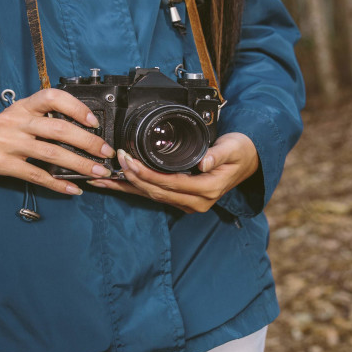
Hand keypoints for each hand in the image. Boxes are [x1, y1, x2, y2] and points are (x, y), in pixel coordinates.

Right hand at [0, 88, 116, 193]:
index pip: (52, 97)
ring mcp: (7, 142)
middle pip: (58, 129)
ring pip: (51, 153)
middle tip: (106, 152)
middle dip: (88, 142)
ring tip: (97, 172)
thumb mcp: (19, 118)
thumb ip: (43, 120)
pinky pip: (37, 175)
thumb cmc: (1, 134)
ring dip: (79, 164)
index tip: (94, 121)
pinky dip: (58, 184)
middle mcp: (14, 121)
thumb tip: (83, 131)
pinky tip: (73, 189)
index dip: (75, 107)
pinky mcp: (2, 163)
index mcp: (22, 106)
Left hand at [87, 132, 259, 212]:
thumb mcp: (234, 148)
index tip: (130, 160)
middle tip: (115, 161)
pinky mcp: (180, 199)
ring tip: (104, 177)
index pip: (171, 183)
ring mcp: (187, 203)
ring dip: (127, 186)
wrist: (248, 163)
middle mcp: (196, 201)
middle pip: (156, 191)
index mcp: (207, 189)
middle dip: (133, 177)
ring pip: (151, 196)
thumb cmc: (241, 152)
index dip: (148, 173)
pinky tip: (115, 184)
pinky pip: (153, 195)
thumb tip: (204, 163)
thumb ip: (218, 154)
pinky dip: (133, 189)